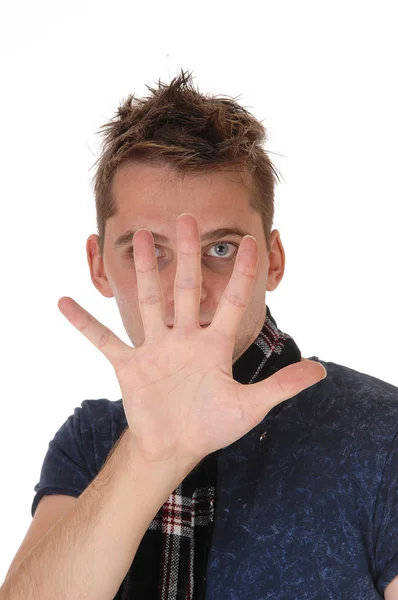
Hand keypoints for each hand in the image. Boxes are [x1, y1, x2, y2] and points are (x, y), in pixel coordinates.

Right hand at [58, 214, 325, 466]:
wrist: (174, 447)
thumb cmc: (212, 426)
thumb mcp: (249, 408)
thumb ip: (281, 387)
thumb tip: (322, 372)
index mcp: (213, 345)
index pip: (229, 301)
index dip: (241, 273)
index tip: (249, 241)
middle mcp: (184, 338)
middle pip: (185, 288)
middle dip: (185, 255)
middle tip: (186, 218)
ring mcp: (155, 349)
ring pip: (148, 301)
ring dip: (141, 271)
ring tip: (136, 238)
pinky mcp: (129, 365)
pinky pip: (103, 339)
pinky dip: (83, 323)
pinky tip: (63, 302)